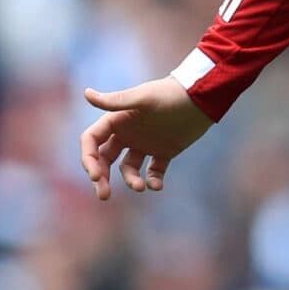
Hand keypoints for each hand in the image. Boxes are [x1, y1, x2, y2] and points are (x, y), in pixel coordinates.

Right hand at [78, 76, 213, 199]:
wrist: (202, 97)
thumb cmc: (171, 94)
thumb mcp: (143, 98)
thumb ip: (116, 101)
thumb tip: (86, 93)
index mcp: (117, 120)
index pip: (92, 142)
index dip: (89, 160)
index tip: (95, 176)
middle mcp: (127, 133)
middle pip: (104, 159)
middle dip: (101, 177)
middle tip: (104, 195)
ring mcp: (145, 143)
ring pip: (128, 168)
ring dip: (130, 180)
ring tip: (140, 187)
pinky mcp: (164, 152)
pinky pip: (153, 171)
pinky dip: (153, 181)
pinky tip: (157, 186)